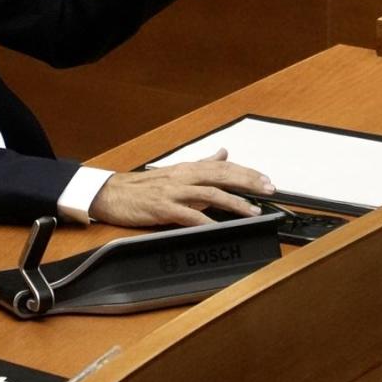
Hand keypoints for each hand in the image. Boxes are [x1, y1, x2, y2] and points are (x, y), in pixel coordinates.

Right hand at [89, 149, 273, 226]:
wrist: (112, 194)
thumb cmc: (143, 185)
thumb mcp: (176, 171)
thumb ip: (202, 163)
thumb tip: (224, 153)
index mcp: (189, 168)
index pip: (225, 167)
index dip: (247, 173)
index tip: (266, 180)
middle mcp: (184, 176)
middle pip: (222, 176)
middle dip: (248, 183)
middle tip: (269, 190)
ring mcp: (174, 192)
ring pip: (210, 194)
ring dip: (234, 202)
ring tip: (252, 211)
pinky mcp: (163, 208)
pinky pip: (188, 215)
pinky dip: (205, 221)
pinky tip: (218, 228)